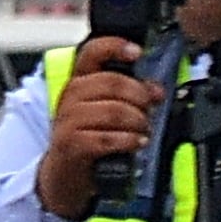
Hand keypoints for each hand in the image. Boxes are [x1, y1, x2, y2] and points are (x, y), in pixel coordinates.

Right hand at [35, 36, 164, 220]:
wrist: (64, 175)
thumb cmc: (86, 138)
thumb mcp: (103, 111)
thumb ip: (129, 95)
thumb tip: (156, 90)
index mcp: (78, 82)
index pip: (92, 52)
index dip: (115, 47)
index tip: (136, 52)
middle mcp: (69, 97)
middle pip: (112, 83)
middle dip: (139, 95)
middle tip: (149, 108)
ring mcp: (68, 121)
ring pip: (113, 111)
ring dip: (137, 120)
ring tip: (143, 129)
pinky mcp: (71, 144)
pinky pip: (107, 138)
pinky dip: (128, 140)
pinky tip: (137, 143)